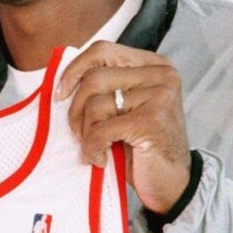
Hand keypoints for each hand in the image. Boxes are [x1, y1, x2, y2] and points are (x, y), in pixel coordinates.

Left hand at [57, 42, 190, 214]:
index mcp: (154, 65)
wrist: (171, 182)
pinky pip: (101, 128)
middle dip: (76, 109)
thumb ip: (106, 87)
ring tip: (95, 147)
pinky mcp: (152, 120)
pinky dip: (93, 147)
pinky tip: (100, 158)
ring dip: (86, 132)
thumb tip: (63, 80)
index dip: (75, 70)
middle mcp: (161, 75)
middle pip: (95, 77)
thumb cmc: (143, 146)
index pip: (103, 51)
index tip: (60, 94)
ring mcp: (159, 96)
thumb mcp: (125, 108)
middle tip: (79, 133)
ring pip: (96, 103)